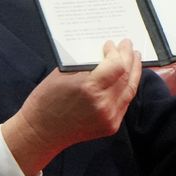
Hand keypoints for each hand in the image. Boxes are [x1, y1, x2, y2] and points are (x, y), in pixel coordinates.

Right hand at [1, 39, 141, 175]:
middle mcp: (102, 103)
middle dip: (128, 58)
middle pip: (126, 76)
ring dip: (133, 72)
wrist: (41, 131)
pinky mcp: (111, 126)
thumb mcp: (62, 75)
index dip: (117, 53)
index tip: (111, 44)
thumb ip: (85, 65)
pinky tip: (126, 78)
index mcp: (89, 88)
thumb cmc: (46, 100)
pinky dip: (127, 87)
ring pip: (130, 90)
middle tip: (127, 46)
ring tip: (133, 59)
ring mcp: (109, 117)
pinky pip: (124, 102)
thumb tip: (102, 53)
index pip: (117, 65)